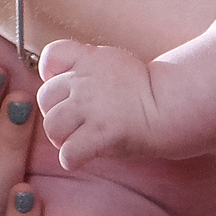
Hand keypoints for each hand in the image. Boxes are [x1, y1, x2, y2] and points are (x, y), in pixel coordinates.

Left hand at [35, 38, 158, 169]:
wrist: (170, 106)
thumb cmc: (143, 90)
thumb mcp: (112, 62)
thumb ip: (85, 66)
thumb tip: (57, 79)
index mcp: (88, 59)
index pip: (50, 56)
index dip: (51, 74)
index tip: (65, 88)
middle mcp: (84, 81)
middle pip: (45, 97)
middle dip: (55, 113)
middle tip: (73, 124)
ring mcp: (90, 107)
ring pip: (52, 126)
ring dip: (61, 138)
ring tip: (77, 140)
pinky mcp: (101, 132)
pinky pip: (69, 152)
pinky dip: (71, 159)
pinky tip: (82, 158)